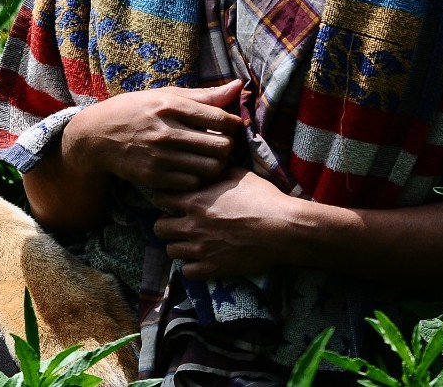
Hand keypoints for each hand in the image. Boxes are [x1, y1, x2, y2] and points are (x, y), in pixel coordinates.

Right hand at [60, 80, 242, 190]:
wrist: (97, 136)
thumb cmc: (135, 110)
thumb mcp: (165, 95)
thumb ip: (203, 95)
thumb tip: (238, 86)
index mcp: (170, 106)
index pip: (221, 119)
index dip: (234, 124)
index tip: (231, 125)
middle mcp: (166, 132)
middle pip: (222, 146)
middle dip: (228, 145)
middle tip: (222, 142)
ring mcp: (160, 157)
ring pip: (211, 168)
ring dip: (217, 163)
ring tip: (210, 156)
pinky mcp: (154, 177)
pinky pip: (193, 183)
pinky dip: (199, 177)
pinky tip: (193, 168)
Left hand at [149, 166, 301, 278]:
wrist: (283, 229)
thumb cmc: (263, 199)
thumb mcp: (238, 175)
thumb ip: (215, 174)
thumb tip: (206, 169)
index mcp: (196, 201)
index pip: (160, 198)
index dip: (164, 198)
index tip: (171, 200)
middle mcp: (193, 226)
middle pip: (159, 228)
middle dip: (166, 224)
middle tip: (178, 223)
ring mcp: (201, 249)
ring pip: (171, 251)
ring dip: (178, 245)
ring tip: (189, 242)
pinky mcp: (213, 268)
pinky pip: (187, 272)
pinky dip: (191, 266)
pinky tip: (200, 259)